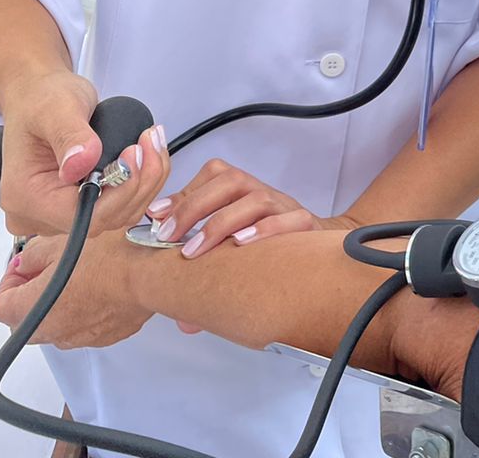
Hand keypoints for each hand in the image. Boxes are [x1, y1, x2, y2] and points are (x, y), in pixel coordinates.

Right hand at [0, 69, 170, 237]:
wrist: (38, 96)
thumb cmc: (40, 100)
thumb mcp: (55, 109)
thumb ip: (70, 135)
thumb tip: (83, 162)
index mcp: (26, 197)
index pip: (83, 216)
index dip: (119, 190)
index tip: (135, 154)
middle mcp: (40, 214)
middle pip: (106, 216)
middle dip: (139, 180)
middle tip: (150, 141)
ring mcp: (61, 213)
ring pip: (119, 212)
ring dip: (145, 179)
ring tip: (151, 141)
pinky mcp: (81, 204)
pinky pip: (120, 204)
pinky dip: (139, 180)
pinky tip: (147, 153)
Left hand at [0, 231, 149, 349]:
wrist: (151, 274)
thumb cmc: (111, 257)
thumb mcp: (62, 241)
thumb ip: (33, 255)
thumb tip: (27, 262)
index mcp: (32, 309)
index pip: (0, 305)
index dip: (9, 281)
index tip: (23, 267)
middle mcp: (52, 332)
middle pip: (25, 320)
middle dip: (31, 296)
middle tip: (47, 270)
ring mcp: (79, 338)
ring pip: (55, 324)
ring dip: (58, 304)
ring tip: (79, 275)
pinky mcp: (104, 337)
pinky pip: (83, 326)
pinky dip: (85, 310)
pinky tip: (100, 286)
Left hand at [146, 158, 333, 258]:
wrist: (321, 253)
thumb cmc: (270, 250)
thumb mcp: (232, 250)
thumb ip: (206, 268)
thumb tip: (176, 305)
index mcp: (244, 193)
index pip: (214, 174)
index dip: (183, 193)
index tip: (156, 217)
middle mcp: (264, 195)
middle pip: (231, 180)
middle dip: (193, 206)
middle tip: (168, 237)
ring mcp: (287, 209)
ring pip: (258, 198)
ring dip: (222, 222)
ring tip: (196, 249)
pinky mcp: (309, 227)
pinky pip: (292, 220)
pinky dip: (266, 230)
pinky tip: (242, 244)